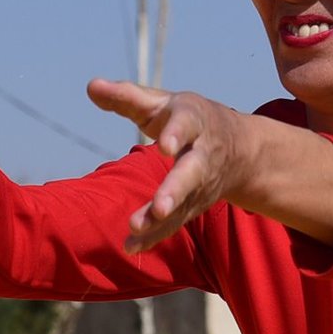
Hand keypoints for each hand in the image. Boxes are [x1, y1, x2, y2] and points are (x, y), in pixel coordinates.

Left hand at [89, 80, 258, 252]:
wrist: (241, 149)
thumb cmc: (189, 119)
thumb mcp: (163, 102)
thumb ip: (127, 96)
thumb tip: (91, 86)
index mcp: (193, 121)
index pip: (186, 126)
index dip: (176, 135)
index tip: (164, 147)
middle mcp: (202, 155)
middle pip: (191, 173)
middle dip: (175, 190)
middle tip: (161, 207)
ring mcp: (200, 185)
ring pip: (184, 203)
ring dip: (162, 219)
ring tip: (135, 228)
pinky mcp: (194, 206)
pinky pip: (175, 223)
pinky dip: (155, 236)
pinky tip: (131, 247)